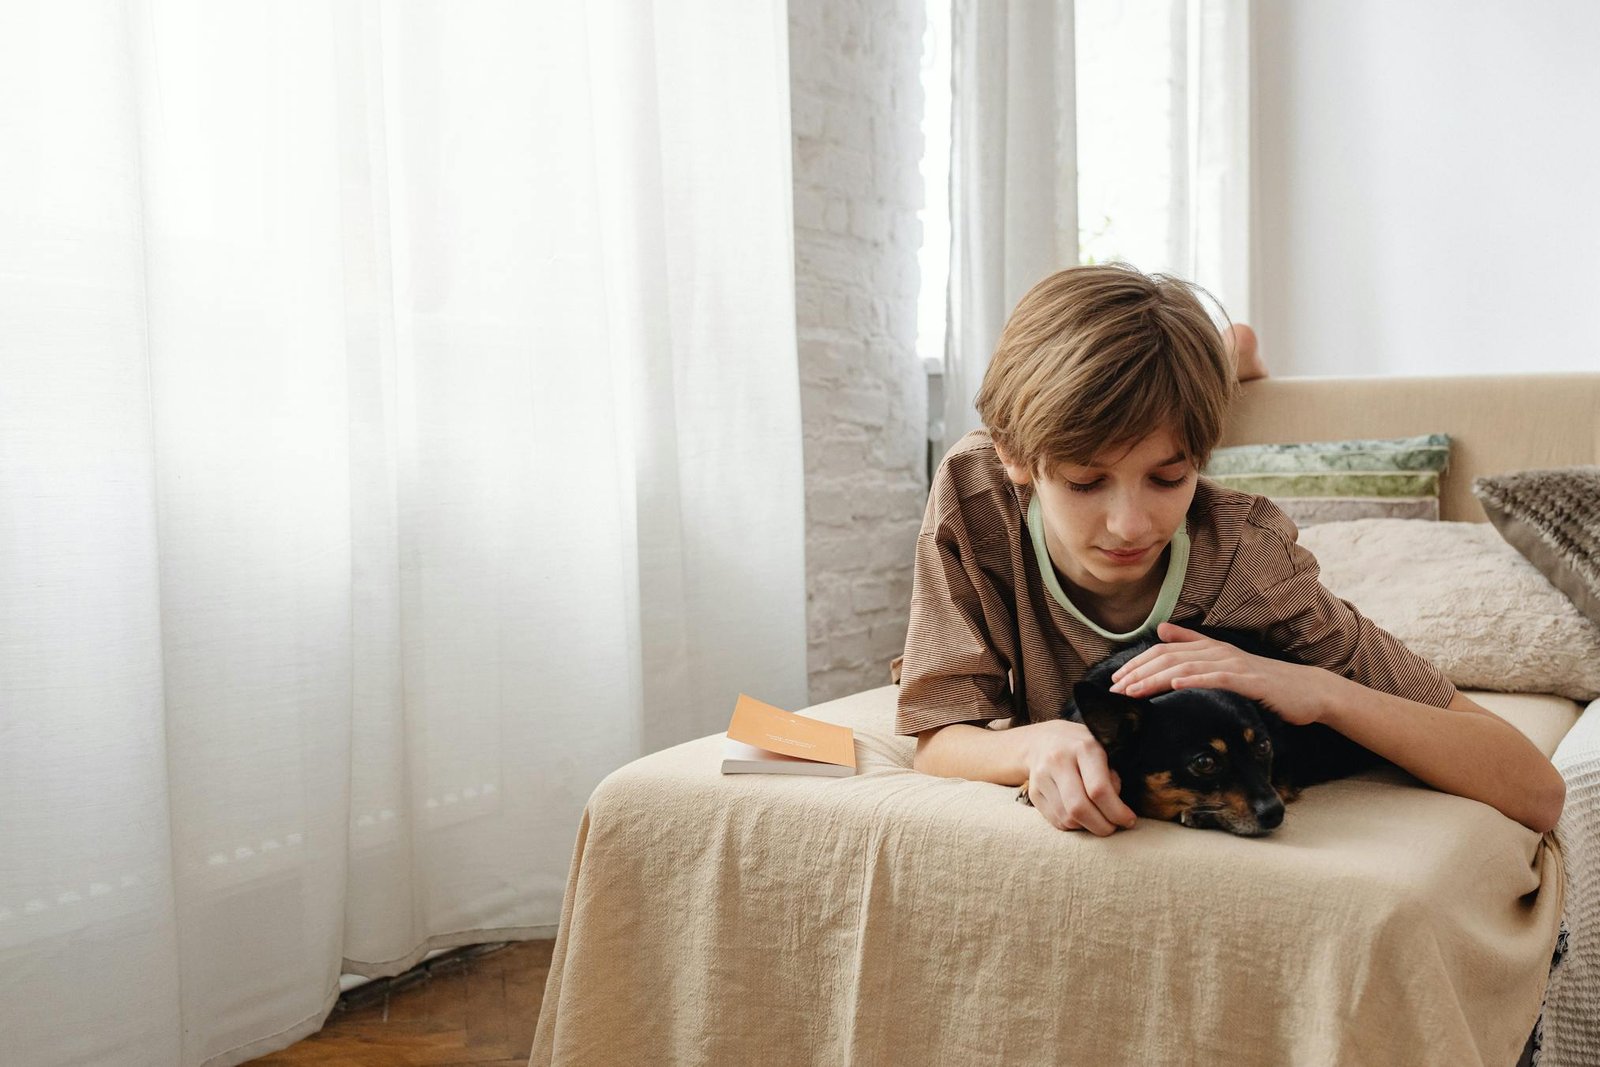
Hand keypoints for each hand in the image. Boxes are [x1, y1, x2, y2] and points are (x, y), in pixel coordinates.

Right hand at [1021, 719, 1137, 835]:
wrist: (1042, 739)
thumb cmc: (1082, 748)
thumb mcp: (1103, 751)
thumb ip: (1112, 776)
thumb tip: (1117, 809)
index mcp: (1083, 748)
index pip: (1099, 789)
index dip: (1116, 811)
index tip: (1128, 820)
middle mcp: (1059, 761)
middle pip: (1079, 808)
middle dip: (1102, 826)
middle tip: (1113, 827)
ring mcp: (1042, 777)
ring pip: (1067, 818)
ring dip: (1087, 827)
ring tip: (1098, 820)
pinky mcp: (1034, 792)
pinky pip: (1056, 821)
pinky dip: (1073, 825)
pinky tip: (1081, 817)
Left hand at [1107, 621, 1333, 726]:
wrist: (1308, 691)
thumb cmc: (1264, 681)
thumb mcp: (1224, 661)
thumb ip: (1193, 644)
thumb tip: (1162, 630)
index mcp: (1209, 648)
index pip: (1163, 652)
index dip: (1137, 664)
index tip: (1115, 681)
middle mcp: (1217, 652)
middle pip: (1169, 658)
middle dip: (1138, 673)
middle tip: (1115, 690)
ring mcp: (1234, 665)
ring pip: (1187, 667)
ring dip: (1156, 679)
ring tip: (1134, 691)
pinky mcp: (1250, 681)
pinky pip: (1218, 678)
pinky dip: (1195, 680)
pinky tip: (1176, 686)